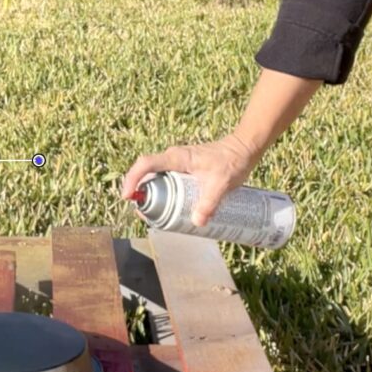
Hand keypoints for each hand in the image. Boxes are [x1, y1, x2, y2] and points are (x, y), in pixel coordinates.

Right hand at [121, 134, 260, 226]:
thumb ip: (209, 203)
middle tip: (144, 213)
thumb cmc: (232, 161)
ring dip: (151, 194)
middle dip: (140, 193)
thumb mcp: (221, 184)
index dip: (132, 179)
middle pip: (146, 174)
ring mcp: (177, 163)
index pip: (145, 164)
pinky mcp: (184, 169)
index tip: (127, 196)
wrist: (244, 148)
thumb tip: (197, 222)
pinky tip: (171, 207)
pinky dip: (163, 193)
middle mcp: (173, 158)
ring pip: (156, 178)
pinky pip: (166, 180)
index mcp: (177, 157)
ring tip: (156, 214)